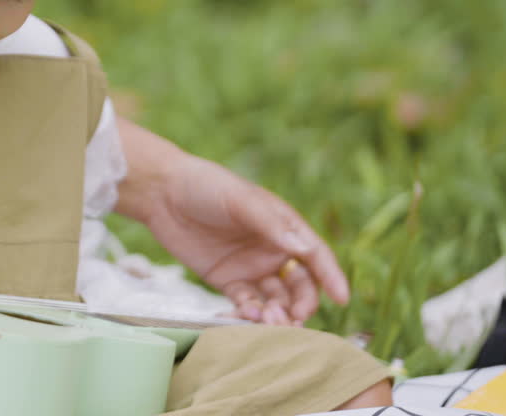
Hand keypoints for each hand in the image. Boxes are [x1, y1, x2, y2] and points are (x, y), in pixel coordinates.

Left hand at [114, 121, 347, 324]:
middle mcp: (272, 250)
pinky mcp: (227, 280)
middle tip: (293, 318)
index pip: (315, 255)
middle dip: (301, 305)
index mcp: (284, 227)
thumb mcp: (241, 200)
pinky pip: (246, 303)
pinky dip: (249, 313)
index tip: (343, 297)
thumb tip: (304, 251)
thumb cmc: (206, 186)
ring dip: (276, 314)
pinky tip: (245, 315)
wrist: (162, 192)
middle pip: (300, 286)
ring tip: (267, 320)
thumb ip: (271, 225)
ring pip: (275, 299)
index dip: (332, 276)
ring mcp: (250, 267)